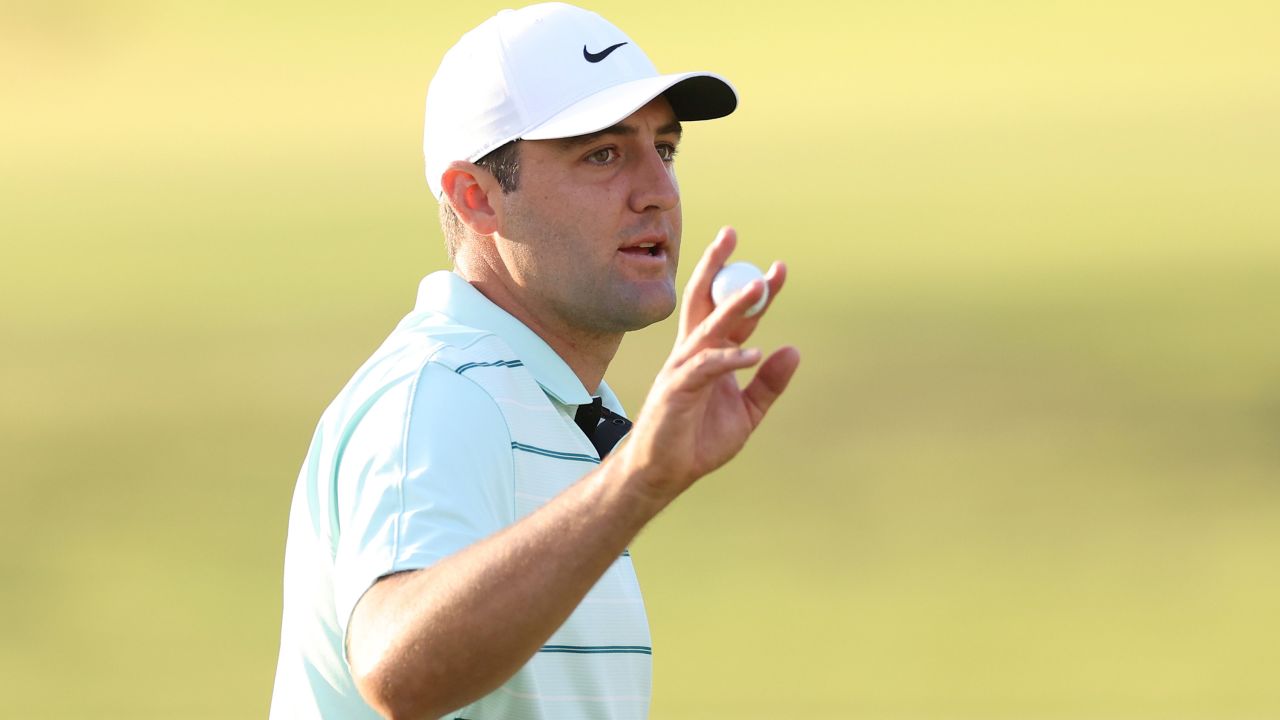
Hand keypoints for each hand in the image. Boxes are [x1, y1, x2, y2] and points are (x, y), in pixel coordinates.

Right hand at [616, 226, 800, 503]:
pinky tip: (753, 354)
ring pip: (707, 326)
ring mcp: (682, 368)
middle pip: (704, 299)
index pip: (732, 313)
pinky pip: (706, 366)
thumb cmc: (698, 440)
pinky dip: (731, 358)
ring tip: (758, 287)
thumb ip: (768, 383)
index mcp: (709, 355)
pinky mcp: (677, 390)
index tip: (777, 268)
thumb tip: (792, 350)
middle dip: (719, 266)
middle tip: (732, 234)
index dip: (754, 290)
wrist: (665, 473)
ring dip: (733, 306)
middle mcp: (692, 353)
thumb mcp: (746, 412)